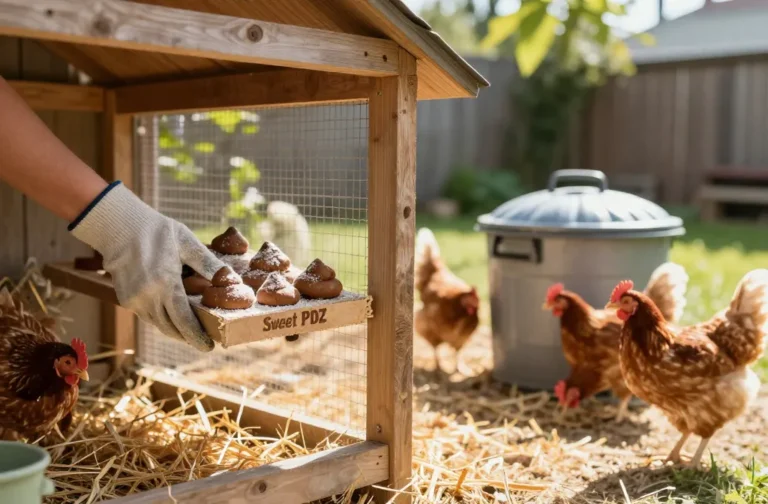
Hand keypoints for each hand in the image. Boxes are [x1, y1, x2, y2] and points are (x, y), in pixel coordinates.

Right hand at [69, 182, 225, 350]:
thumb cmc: (157, 232)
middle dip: (188, 337)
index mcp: (165, 284)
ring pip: (159, 325)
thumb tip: (231, 280)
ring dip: (175, 331)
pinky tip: (174, 318)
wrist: (119, 227)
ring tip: (193, 332)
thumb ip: (209, 264)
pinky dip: (162, 320)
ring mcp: (134, 300)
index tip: (210, 346)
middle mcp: (147, 297)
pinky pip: (148, 317)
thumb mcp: (188, 243)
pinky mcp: (126, 300)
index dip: (197, 336)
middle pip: (171, 328)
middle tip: (206, 341)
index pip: (184, 320)